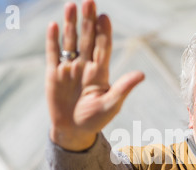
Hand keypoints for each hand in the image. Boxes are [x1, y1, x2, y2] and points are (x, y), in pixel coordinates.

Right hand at [46, 0, 144, 150]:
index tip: (105, 16)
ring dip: (70, 24)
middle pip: (87, 39)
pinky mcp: (53, 74)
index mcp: (100, 72)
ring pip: (70, 41)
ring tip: (71, 5)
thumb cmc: (95, 119)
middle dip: (88, 20)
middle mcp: (85, 66)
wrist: (73, 131)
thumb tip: (142, 74)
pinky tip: (54, 25)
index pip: (103, 47)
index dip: (104, 32)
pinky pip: (53, 54)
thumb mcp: (111, 105)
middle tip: (89, 1)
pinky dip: (53, 40)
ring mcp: (69, 68)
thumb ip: (123, 88)